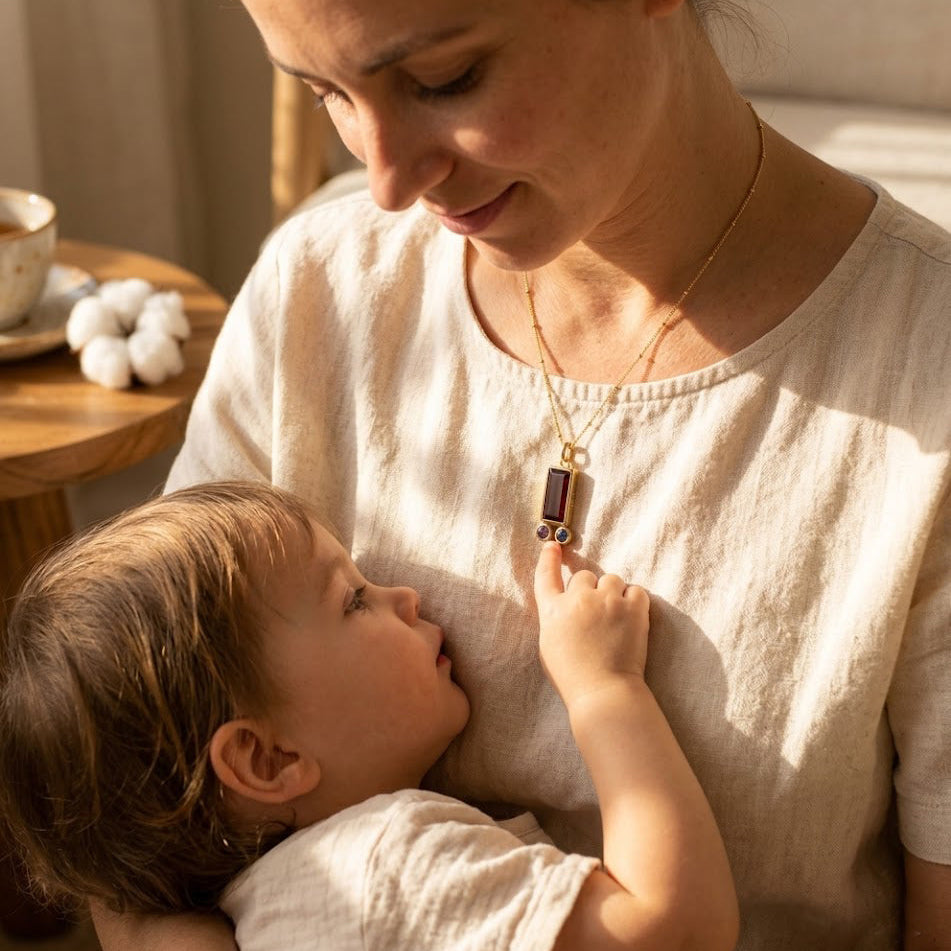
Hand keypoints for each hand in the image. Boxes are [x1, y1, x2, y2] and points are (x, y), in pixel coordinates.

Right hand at [533, 542, 649, 708]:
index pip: (546, 575)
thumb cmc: (572, 676)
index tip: (553, 546)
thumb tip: (568, 604)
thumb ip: (556, 618)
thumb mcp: (549, 644)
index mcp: (552, 610)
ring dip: (614, 592)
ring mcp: (606, 601)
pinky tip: (631, 617)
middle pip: (585, 576)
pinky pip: (636, 590)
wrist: (602, 692)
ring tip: (616, 616)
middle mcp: (577, 599)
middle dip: (591, 589)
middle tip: (597, 613)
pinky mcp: (632, 608)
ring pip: (612, 579)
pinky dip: (634, 600)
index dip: (549, 558)